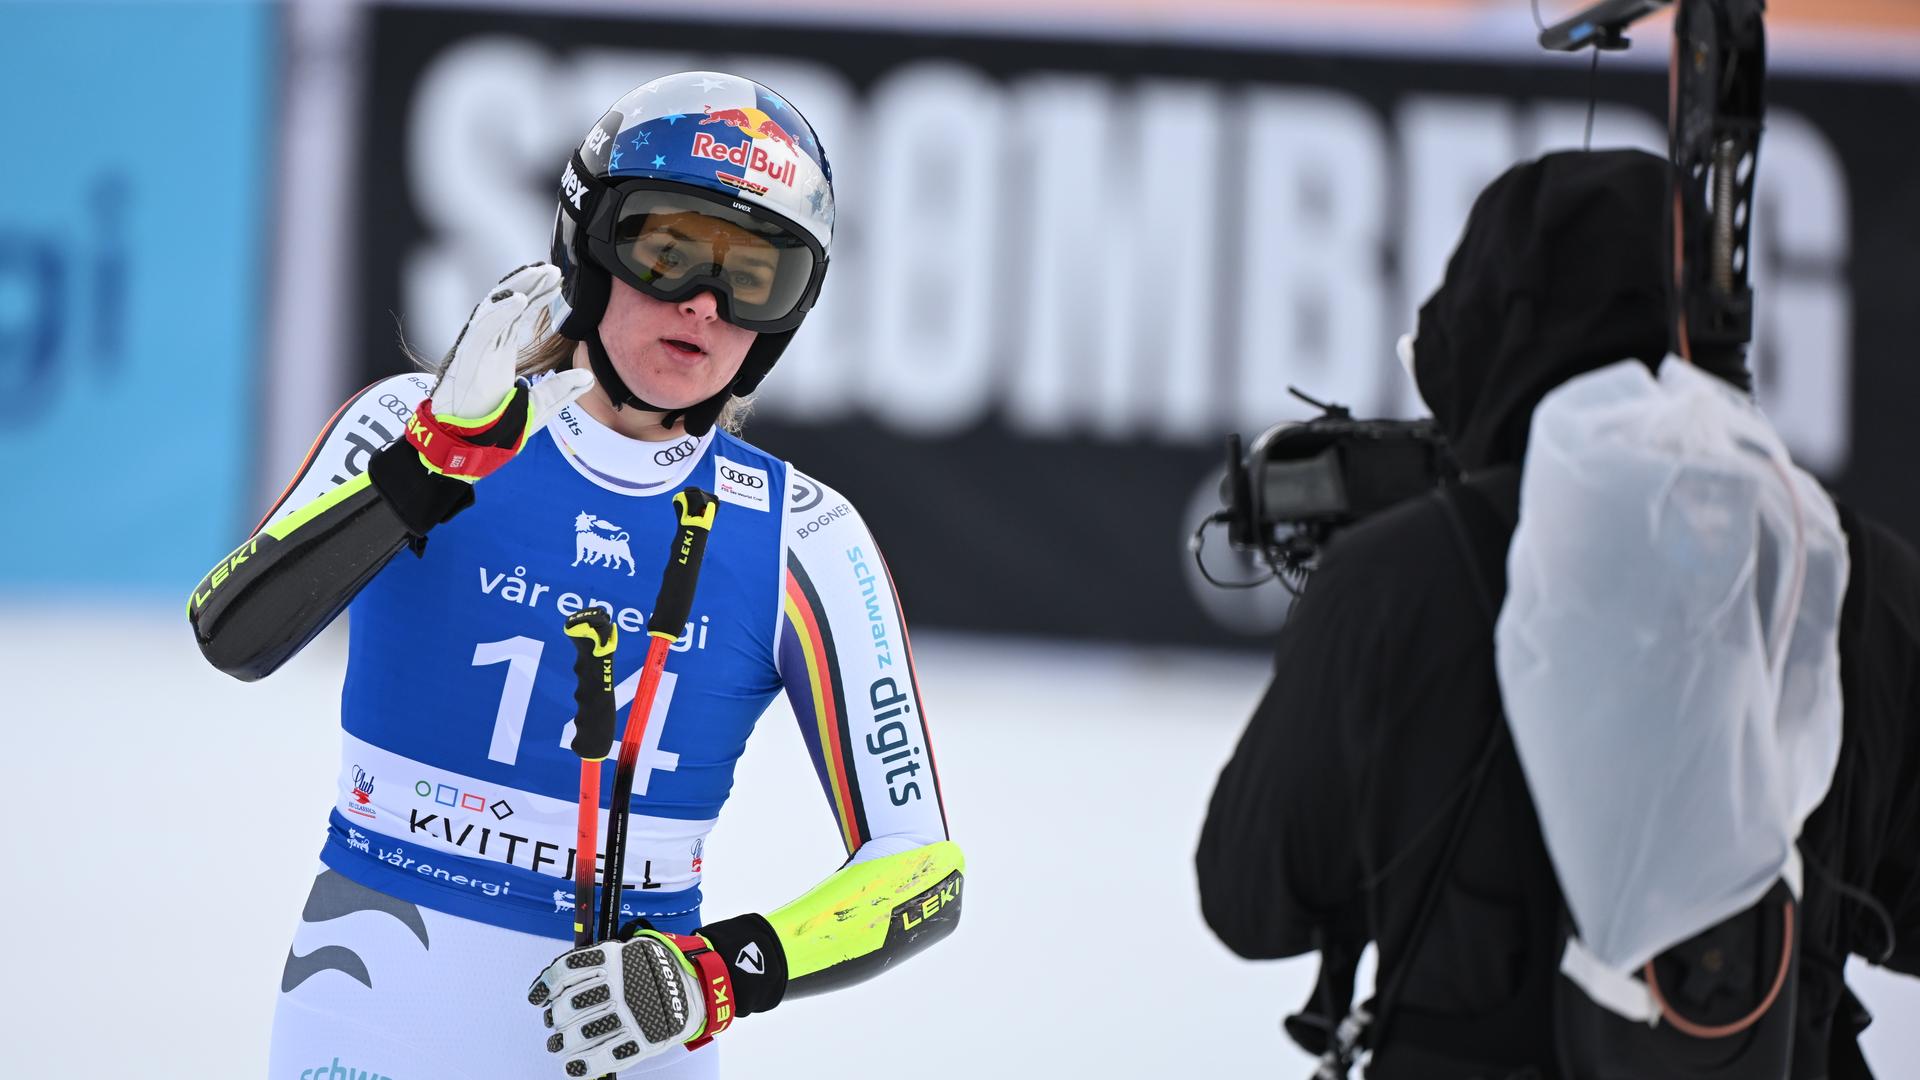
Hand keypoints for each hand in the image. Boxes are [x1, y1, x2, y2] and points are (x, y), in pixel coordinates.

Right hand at [408, 264, 592, 482]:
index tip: (559, 282)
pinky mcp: (466, 359)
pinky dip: (500, 312)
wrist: (466, 450)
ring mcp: (476, 351)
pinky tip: (519, 300)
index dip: (537, 296)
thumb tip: (587, 377)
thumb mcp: (538, 409)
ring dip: (518, 289)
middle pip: (508, 304)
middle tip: (554, 270)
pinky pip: (483, 329)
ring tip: (541, 274)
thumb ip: (560, 391)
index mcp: (500, 354)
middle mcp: (487, 347)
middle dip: (530, 284)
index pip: (520, 316)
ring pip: (495, 308)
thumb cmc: (493, 428)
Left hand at [528, 930, 731, 1075]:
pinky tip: (572, 1067)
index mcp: (613, 958)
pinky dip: (584, 1066)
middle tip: (556, 1026)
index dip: (545, 986)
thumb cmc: (654, 970)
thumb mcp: (628, 951)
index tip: (537, 997)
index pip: (565, 972)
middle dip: (556, 1019)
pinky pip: (606, 1056)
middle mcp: (619, 984)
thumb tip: (555, 982)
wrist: (698, 983)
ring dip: (563, 1043)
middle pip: (568, 1006)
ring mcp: (631, 1013)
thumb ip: (597, 962)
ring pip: (581, 1033)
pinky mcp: (643, 1038)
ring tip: (558, 1046)